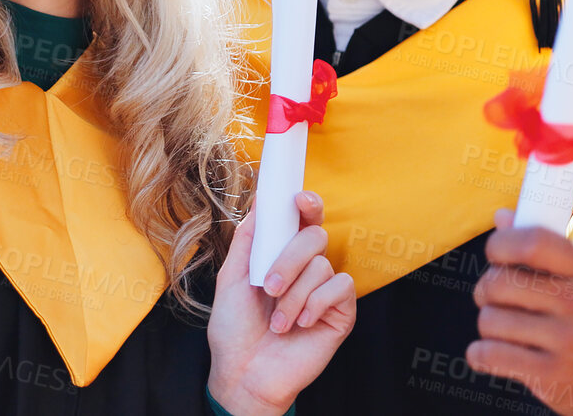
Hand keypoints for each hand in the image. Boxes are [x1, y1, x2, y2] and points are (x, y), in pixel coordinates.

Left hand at [206, 192, 356, 415]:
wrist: (244, 373)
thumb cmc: (234, 331)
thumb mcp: (231, 279)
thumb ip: (247, 242)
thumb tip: (260, 205)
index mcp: (281, 256)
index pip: (302, 221)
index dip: (306, 204)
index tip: (299, 199)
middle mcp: (306, 269)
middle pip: (314, 236)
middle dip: (289, 259)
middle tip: (268, 287)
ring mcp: (325, 290)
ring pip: (322, 265)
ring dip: (294, 295)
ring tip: (278, 321)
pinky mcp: (341, 313)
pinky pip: (340, 287)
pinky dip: (316, 303)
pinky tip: (301, 323)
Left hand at [466, 209, 572, 415]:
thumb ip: (540, 245)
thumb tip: (501, 216)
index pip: (532, 243)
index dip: (501, 244)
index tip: (494, 253)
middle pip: (501, 283)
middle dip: (484, 289)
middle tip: (491, 296)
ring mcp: (572, 341)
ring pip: (490, 320)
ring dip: (487, 324)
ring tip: (504, 327)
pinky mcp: (555, 375)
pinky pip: (490, 355)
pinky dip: (480, 354)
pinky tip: (488, 352)